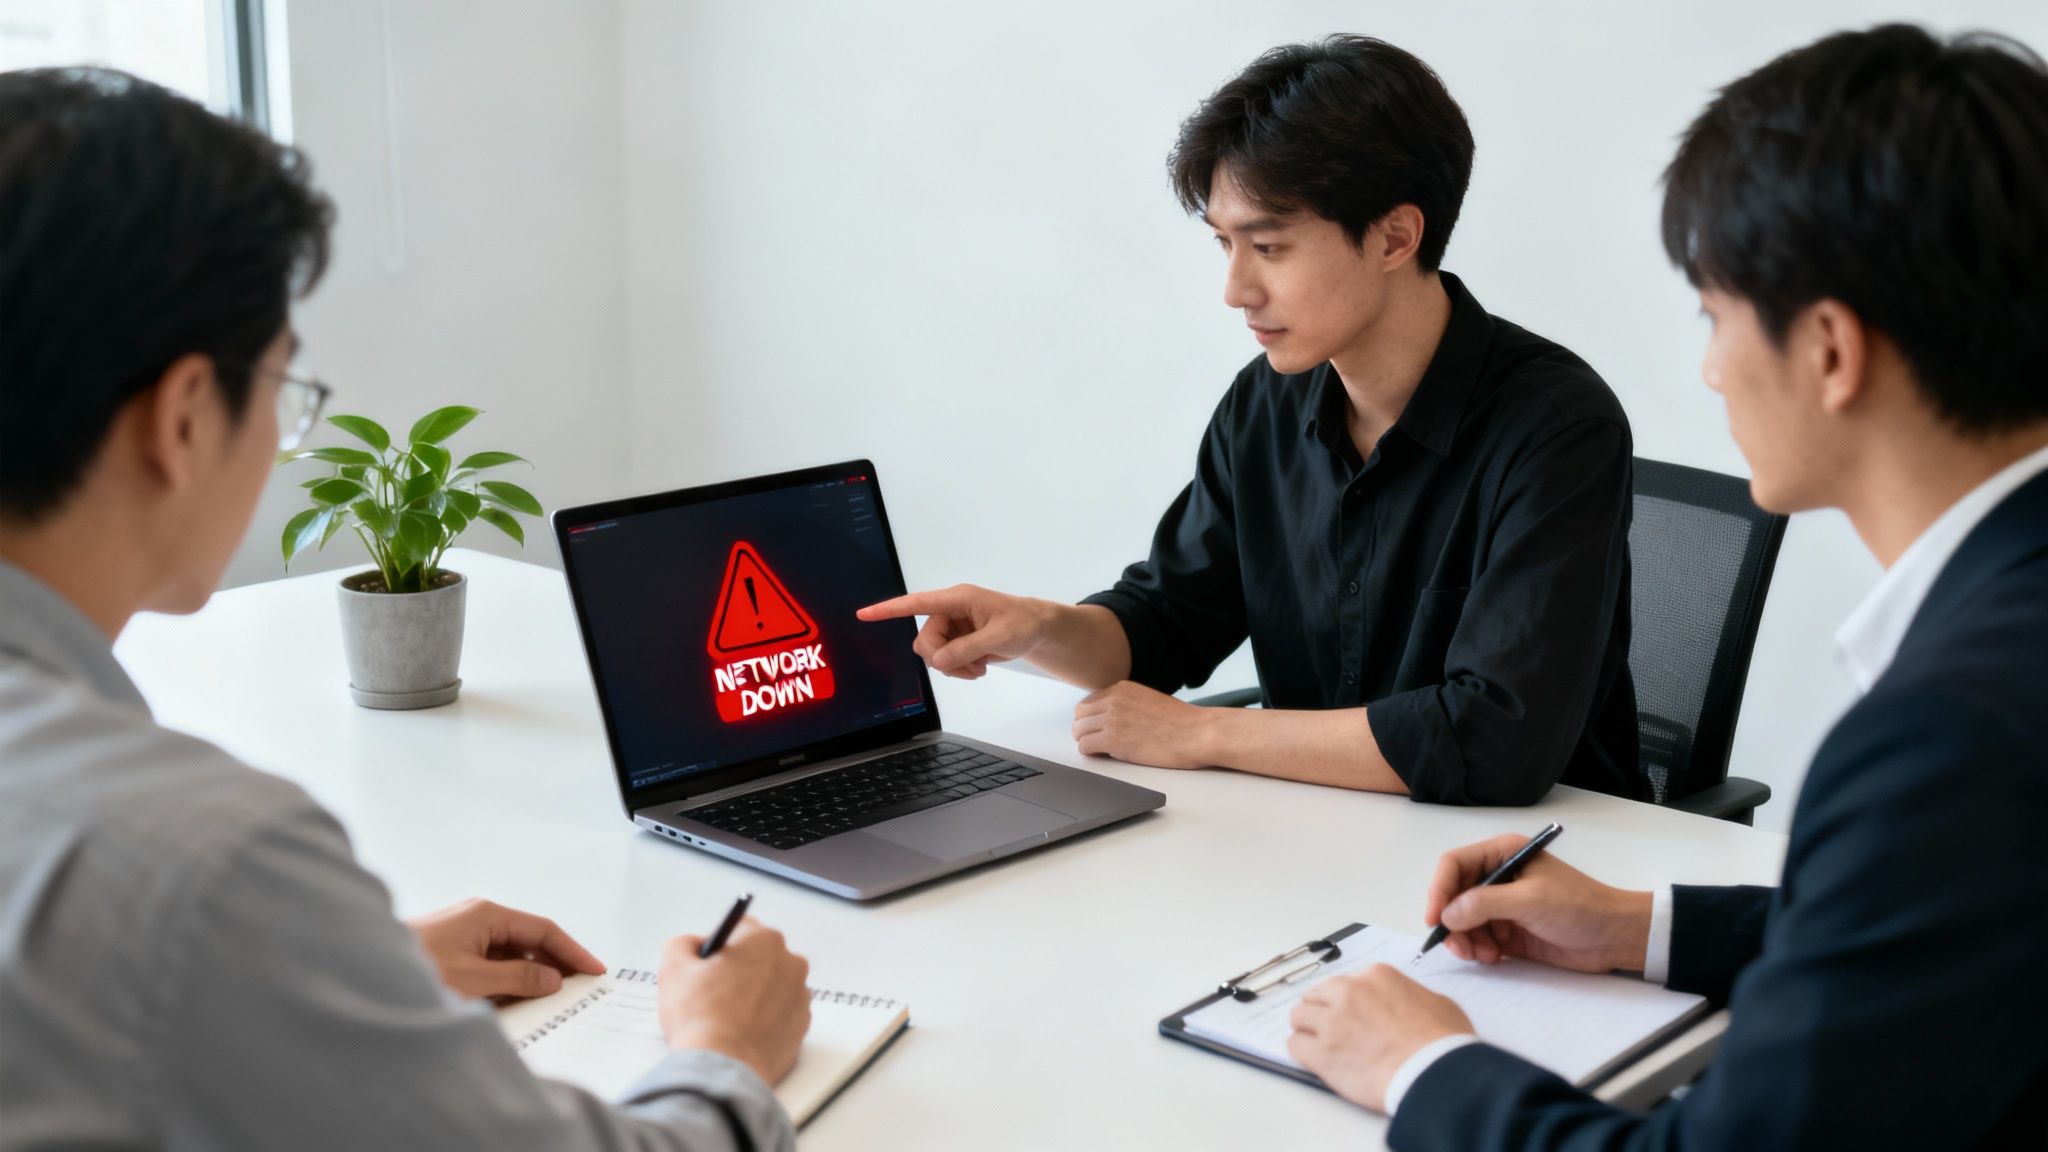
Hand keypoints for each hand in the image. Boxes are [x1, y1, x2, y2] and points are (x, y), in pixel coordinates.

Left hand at [407, 898, 605, 1000]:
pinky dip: (507, 980)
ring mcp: (463, 935)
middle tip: (578, 986)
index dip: (572, 951)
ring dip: (529, 974)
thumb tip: (552, 977)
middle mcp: (476, 919)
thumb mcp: (474, 979)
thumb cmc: (412, 971)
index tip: (593, 969)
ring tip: (547, 998)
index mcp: (486, 914)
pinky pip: (491, 964)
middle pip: (529, 940)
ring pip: (509, 954)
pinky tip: (512, 999)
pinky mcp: (451, 953)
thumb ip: (519, 976)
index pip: (543, 929)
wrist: (363, 975)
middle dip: (554, 963)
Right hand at [658, 918, 811, 1084]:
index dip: (718, 949)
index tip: (707, 966)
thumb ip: (683, 944)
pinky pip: (780, 1012)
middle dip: (738, 970)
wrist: (722, 1066)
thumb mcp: (674, 968)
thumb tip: (694, 945)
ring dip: (752, 994)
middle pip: (758, 957)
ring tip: (727, 1017)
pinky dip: (764, 1019)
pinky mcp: (802, 1024)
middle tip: (713, 994)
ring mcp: (800, 994)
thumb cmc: (700, 1017)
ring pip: (771, 985)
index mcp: (763, 939)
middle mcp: (790, 961)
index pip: (739, 930)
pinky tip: (742, 1032)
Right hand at [857, 585, 1053, 678]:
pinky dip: (959, 668)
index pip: (917, 603)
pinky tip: (979, 667)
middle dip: (942, 658)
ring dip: (953, 666)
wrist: (1038, 630)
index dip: (889, 609)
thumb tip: (936, 661)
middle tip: (971, 669)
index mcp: (958, 599)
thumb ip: (967, 649)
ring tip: (979, 668)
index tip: (864, 614)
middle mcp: (950, 611)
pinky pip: (944, 659)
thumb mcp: (1000, 637)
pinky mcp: (957, 640)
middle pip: (925, 639)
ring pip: (933, 653)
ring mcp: (953, 626)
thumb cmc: (1023, 624)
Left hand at [1071, 681, 1217, 768]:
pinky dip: (1090, 752)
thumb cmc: (1182, 722)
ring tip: (1098, 748)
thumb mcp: (1149, 699)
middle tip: (1092, 738)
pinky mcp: (1114, 740)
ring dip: (1085, 740)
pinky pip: (1085, 746)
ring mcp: (1112, 720)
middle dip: (1083, 727)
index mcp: (1123, 688)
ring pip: (1079, 730)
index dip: (1091, 716)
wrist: (1197, 733)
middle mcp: (1114, 700)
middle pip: (1080, 714)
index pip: (1090, 700)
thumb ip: (1127, 703)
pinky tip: (1102, 755)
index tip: (1095, 726)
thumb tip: (1112, 716)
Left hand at [1288, 964, 1473, 1112]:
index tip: (1352, 1014)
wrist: (1435, 1073)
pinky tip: (1314, 1058)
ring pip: (1299, 1016)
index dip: (1348, 1001)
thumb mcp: (1437, 1002)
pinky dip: (1302, 1051)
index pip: (1346, 982)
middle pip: (1316, 995)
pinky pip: (1294, 1044)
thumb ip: (1411, 995)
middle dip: (1322, 1010)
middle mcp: (1348, 992)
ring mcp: (1332, 1021)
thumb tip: (1407, 1003)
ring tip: (1319, 1043)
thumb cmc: (1443, 1043)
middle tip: (1332, 1028)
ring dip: (1307, 1028)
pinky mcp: (1321, 1052)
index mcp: (1375, 977)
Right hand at [1424, 834, 1652, 972]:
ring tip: (1484, 955)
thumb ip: (1484, 904)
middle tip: (1459, 947)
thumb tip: (1447, 914)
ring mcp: (1503, 906)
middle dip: (1452, 922)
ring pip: (1464, 922)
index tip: (1435, 919)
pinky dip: (1479, 950)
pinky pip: (1479, 939)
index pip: (1455, 865)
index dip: (1439, 890)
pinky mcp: (1510, 932)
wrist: (1615, 937)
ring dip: (1467, 940)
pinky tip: (1493, 957)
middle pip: (1455, 896)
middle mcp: (1498, 877)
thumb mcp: (1530, 900)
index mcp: (1503, 855)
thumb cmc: (1578, 907)